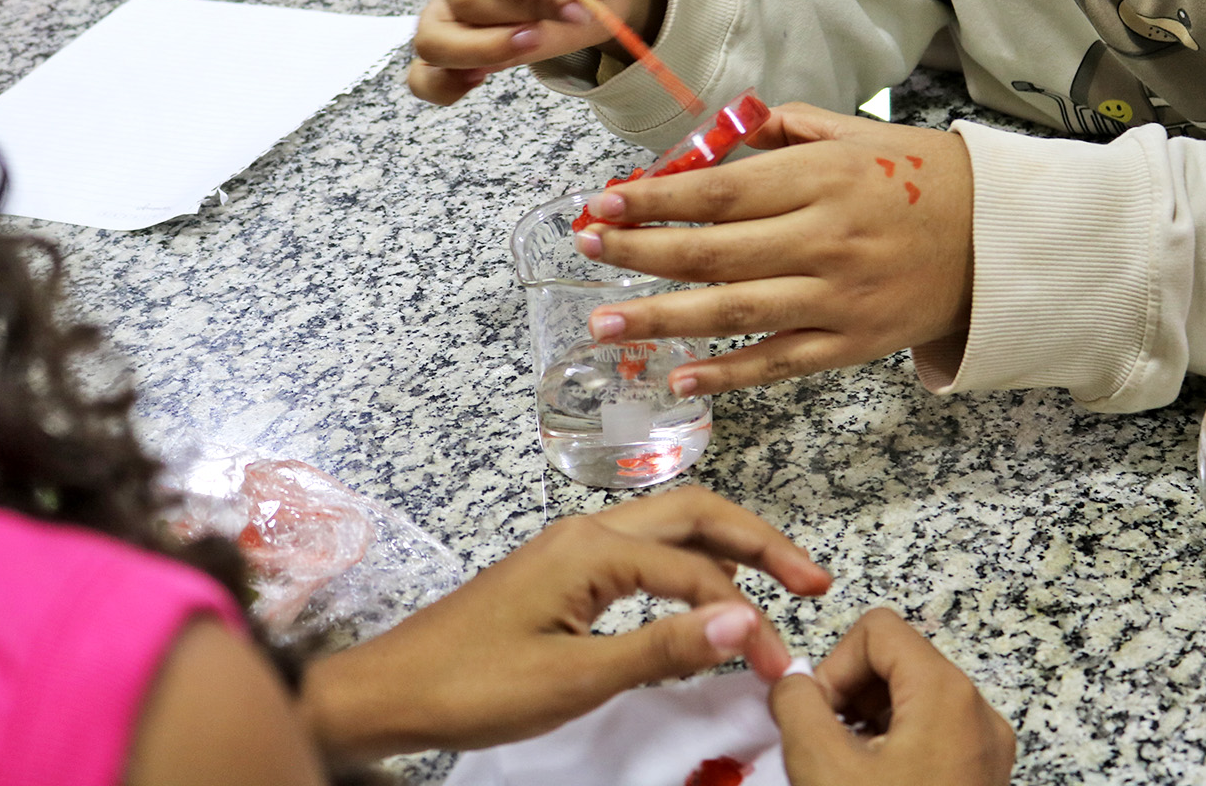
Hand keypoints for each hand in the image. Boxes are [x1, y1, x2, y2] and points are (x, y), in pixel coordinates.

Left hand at [299, 486, 831, 760]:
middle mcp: (584, 531)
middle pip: (694, 514)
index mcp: (591, 548)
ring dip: (725, 550)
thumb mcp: (576, 677)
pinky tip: (701, 601)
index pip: (698, 570)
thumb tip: (747, 621)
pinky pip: (640, 553)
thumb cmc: (470, 685)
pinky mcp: (560, 573)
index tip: (782, 665)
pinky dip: (685, 568)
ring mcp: (570, 549)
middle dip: (759, 542)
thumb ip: (665, 648)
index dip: (750, 617)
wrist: (392, 691)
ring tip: (776, 585)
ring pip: (668, 528)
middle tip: (814, 580)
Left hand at [574, 103, 972, 394]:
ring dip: (661, 318)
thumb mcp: (856, 134)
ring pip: (734, 311)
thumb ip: (781, 130)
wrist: (1004, 241)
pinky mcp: (850, 344)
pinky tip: (676, 374)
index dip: (654, 200)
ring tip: (603, 322)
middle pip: (714, 252)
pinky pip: (777, 363)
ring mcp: (837, 297)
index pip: (720, 192)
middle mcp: (826, 239)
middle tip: (583, 250)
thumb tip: (709, 137)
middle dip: (639, 253)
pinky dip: (726, 373)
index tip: (602, 201)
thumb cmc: (923, 179)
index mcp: (823, 179)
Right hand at [773, 608, 1015, 785]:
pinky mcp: (980, 780)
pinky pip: (927, 736)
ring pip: (909, 700)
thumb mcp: (821, 765)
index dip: (834, 664)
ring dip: (864, 725)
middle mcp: (977, 714)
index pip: (877, 631)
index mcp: (947, 695)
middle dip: (848, 696)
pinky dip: (889, 750)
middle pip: (896, 661)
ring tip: (842, 774)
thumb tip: (792, 681)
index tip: (817, 715)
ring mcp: (985, 751)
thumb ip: (795, 702)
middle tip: (822, 746)